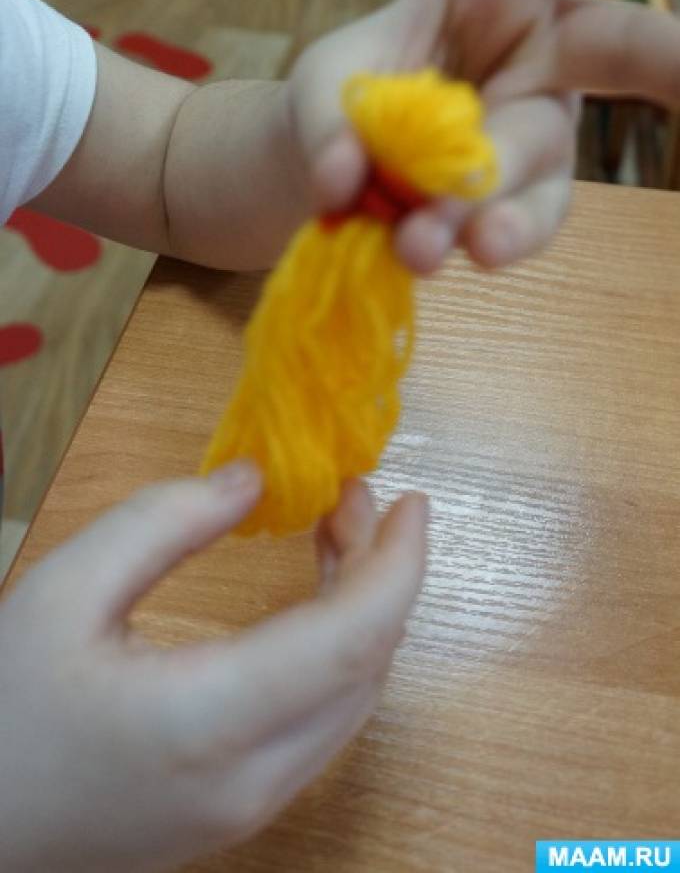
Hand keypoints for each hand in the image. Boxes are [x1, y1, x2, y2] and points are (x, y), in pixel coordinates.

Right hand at [0, 465, 426, 872]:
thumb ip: (166, 522)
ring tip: (337, 532)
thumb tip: (257, 480)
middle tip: (354, 497)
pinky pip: (319, 728)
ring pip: (350, 704)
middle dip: (380, 573)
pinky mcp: (239, 815)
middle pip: (363, 670)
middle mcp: (251, 781)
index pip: (350, 643)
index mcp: (207, 722)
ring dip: (362, 613)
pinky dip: (335, 656)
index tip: (413, 502)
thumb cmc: (7, 704)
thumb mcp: (66, 590)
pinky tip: (312, 602)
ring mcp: (250, 810)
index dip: (397, 566)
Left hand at [289, 0, 679, 273]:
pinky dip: (494, 237)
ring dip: (498, 193)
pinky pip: (526, 220)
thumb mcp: (325, 82)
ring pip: (543, 155)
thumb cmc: (343, 97)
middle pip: (624, 50)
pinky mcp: (520, 202)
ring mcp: (537, 132)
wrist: (329, 179)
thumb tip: (344, 177)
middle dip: (672, 62)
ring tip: (426, 237)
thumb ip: (330, 120)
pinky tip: (461, 252)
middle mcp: (543, 53)